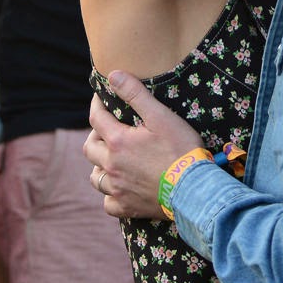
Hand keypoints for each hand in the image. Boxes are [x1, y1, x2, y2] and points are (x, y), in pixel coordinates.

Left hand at [84, 71, 203, 218]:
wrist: (193, 188)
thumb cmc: (180, 148)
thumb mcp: (160, 116)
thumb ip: (135, 94)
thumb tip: (113, 75)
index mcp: (118, 142)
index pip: (96, 118)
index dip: (96, 105)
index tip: (101, 97)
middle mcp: (112, 166)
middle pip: (90, 148)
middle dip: (95, 134)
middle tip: (107, 128)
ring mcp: (118, 189)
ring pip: (96, 177)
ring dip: (99, 165)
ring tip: (110, 159)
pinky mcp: (127, 207)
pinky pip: (108, 203)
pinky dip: (110, 194)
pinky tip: (120, 188)